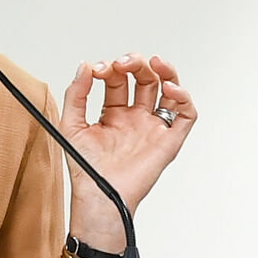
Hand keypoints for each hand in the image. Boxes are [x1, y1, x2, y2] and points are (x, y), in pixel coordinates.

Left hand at [60, 54, 199, 241]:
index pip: (118, 80)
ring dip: (165, 71)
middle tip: (123, 63)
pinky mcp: (169, 141)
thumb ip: (76, 94)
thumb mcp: (71, 125)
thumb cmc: (85, 169)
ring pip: (169, 91)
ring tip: (154, 62)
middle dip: (136, 64)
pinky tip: (171, 88)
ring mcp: (154, 128)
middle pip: (145, 79)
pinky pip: (186, 115)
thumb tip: (85, 66)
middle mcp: (136, 118)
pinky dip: (184, 97)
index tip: (98, 69)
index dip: (110, 68)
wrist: (99, 195)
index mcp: (113, 114)